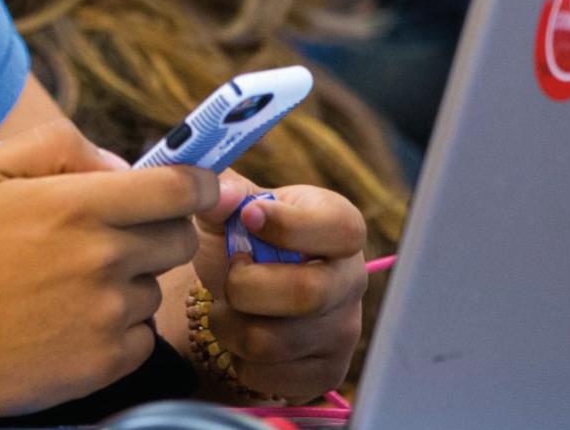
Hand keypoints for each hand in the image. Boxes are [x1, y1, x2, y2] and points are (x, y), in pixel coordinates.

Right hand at [0, 121, 212, 413]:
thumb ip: (59, 144)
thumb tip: (120, 164)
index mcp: (80, 204)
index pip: (180, 188)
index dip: (201, 184)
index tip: (200, 187)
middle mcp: (104, 258)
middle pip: (179, 238)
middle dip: (158, 231)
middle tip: (111, 238)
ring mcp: (108, 314)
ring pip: (156, 288)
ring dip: (130, 283)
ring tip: (71, 286)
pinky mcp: (106, 361)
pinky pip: (142, 336)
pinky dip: (120, 329)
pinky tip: (73, 322)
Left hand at [190, 173, 368, 403]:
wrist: (246, 291)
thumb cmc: (245, 238)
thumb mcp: (234, 207)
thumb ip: (224, 192)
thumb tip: (217, 192)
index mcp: (340, 226)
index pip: (340, 229)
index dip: (291, 227)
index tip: (248, 218)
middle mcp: (352, 280)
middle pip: (307, 294)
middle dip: (246, 286)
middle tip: (230, 273)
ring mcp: (344, 332)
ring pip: (274, 342)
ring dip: (230, 325)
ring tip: (226, 306)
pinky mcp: (326, 373)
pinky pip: (270, 378)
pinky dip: (240, 360)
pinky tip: (242, 335)